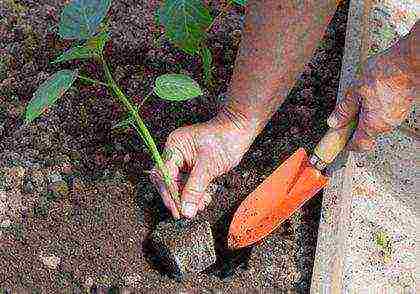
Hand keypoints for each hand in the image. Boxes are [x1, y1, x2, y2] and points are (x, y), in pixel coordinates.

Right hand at [149, 107, 256, 218]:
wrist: (240, 128)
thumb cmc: (226, 140)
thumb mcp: (209, 167)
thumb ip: (195, 189)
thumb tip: (186, 211)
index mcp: (174, 147)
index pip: (163, 175)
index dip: (169, 195)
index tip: (178, 211)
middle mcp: (175, 152)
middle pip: (168, 181)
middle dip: (178, 197)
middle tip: (187, 212)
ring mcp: (184, 158)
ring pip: (179, 183)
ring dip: (189, 197)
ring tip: (201, 204)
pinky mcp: (193, 163)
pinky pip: (189, 181)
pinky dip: (196, 191)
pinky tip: (205, 198)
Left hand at [327, 35, 416, 151]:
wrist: (411, 61)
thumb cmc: (386, 73)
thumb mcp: (355, 91)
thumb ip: (345, 109)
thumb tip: (334, 122)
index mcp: (374, 124)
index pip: (359, 145)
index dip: (347, 145)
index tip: (339, 141)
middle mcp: (387, 123)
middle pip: (367, 133)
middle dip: (354, 126)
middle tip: (344, 116)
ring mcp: (397, 115)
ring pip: (376, 121)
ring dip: (365, 114)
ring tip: (358, 98)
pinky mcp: (402, 105)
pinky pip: (384, 111)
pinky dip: (375, 106)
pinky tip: (371, 92)